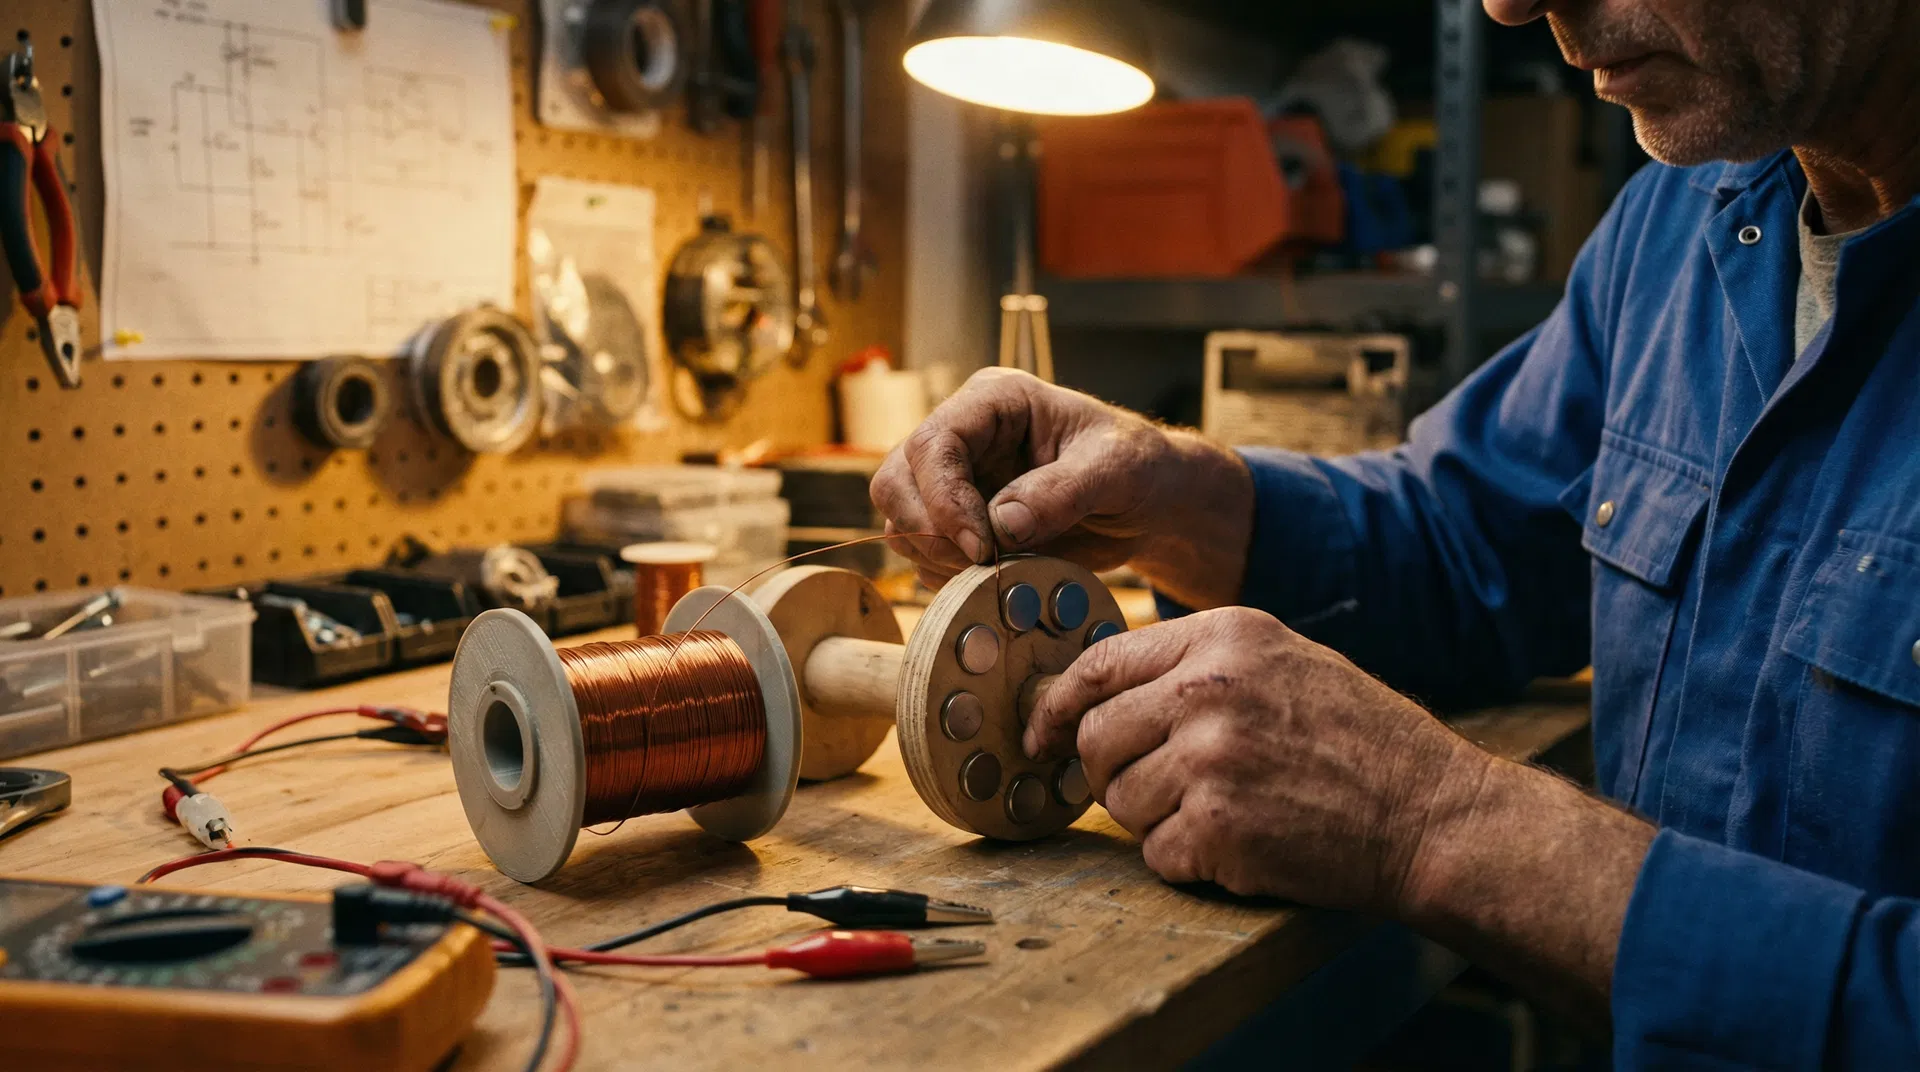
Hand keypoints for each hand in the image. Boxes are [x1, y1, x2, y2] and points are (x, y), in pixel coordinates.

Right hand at [869, 368, 1252, 605]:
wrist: (1148, 504)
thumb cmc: (1138, 467)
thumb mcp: (1116, 469)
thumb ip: (1062, 491)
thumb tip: (1001, 525)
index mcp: (994, 402)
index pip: (933, 443)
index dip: (944, 498)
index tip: (981, 546)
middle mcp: (963, 437)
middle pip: (896, 482)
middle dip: (931, 531)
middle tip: (983, 565)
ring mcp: (954, 481)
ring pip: (902, 522)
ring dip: (940, 558)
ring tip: (1000, 571)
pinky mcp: (957, 523)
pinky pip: (924, 556)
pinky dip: (950, 577)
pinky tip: (999, 578)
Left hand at [1027, 606, 1488, 913]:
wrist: (1432, 814)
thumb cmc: (1361, 742)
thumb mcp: (1284, 661)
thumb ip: (1197, 665)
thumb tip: (1102, 691)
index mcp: (1222, 638)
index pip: (1098, 665)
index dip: (1056, 706)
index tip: (1041, 736)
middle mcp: (1207, 691)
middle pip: (1095, 738)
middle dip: (1111, 773)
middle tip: (1157, 789)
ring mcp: (1210, 760)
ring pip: (1121, 801)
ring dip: (1156, 820)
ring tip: (1224, 813)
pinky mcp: (1219, 828)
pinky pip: (1156, 853)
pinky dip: (1187, 860)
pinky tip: (1240, 845)